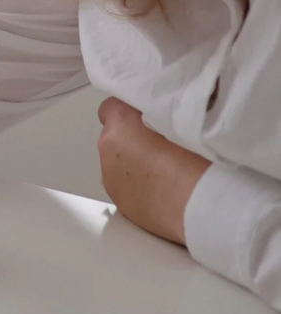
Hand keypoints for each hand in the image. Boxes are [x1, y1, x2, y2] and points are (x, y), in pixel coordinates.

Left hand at [97, 97, 208, 246]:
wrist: (206, 206)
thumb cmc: (200, 159)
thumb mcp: (184, 119)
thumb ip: (162, 112)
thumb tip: (162, 111)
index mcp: (120, 125)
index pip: (111, 107)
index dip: (131, 111)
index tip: (151, 117)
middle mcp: (107, 152)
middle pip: (116, 137)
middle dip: (135, 138)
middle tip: (166, 144)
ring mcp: (111, 180)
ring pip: (120, 163)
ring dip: (137, 163)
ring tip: (170, 169)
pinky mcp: (121, 205)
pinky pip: (127, 188)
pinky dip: (141, 186)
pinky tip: (166, 190)